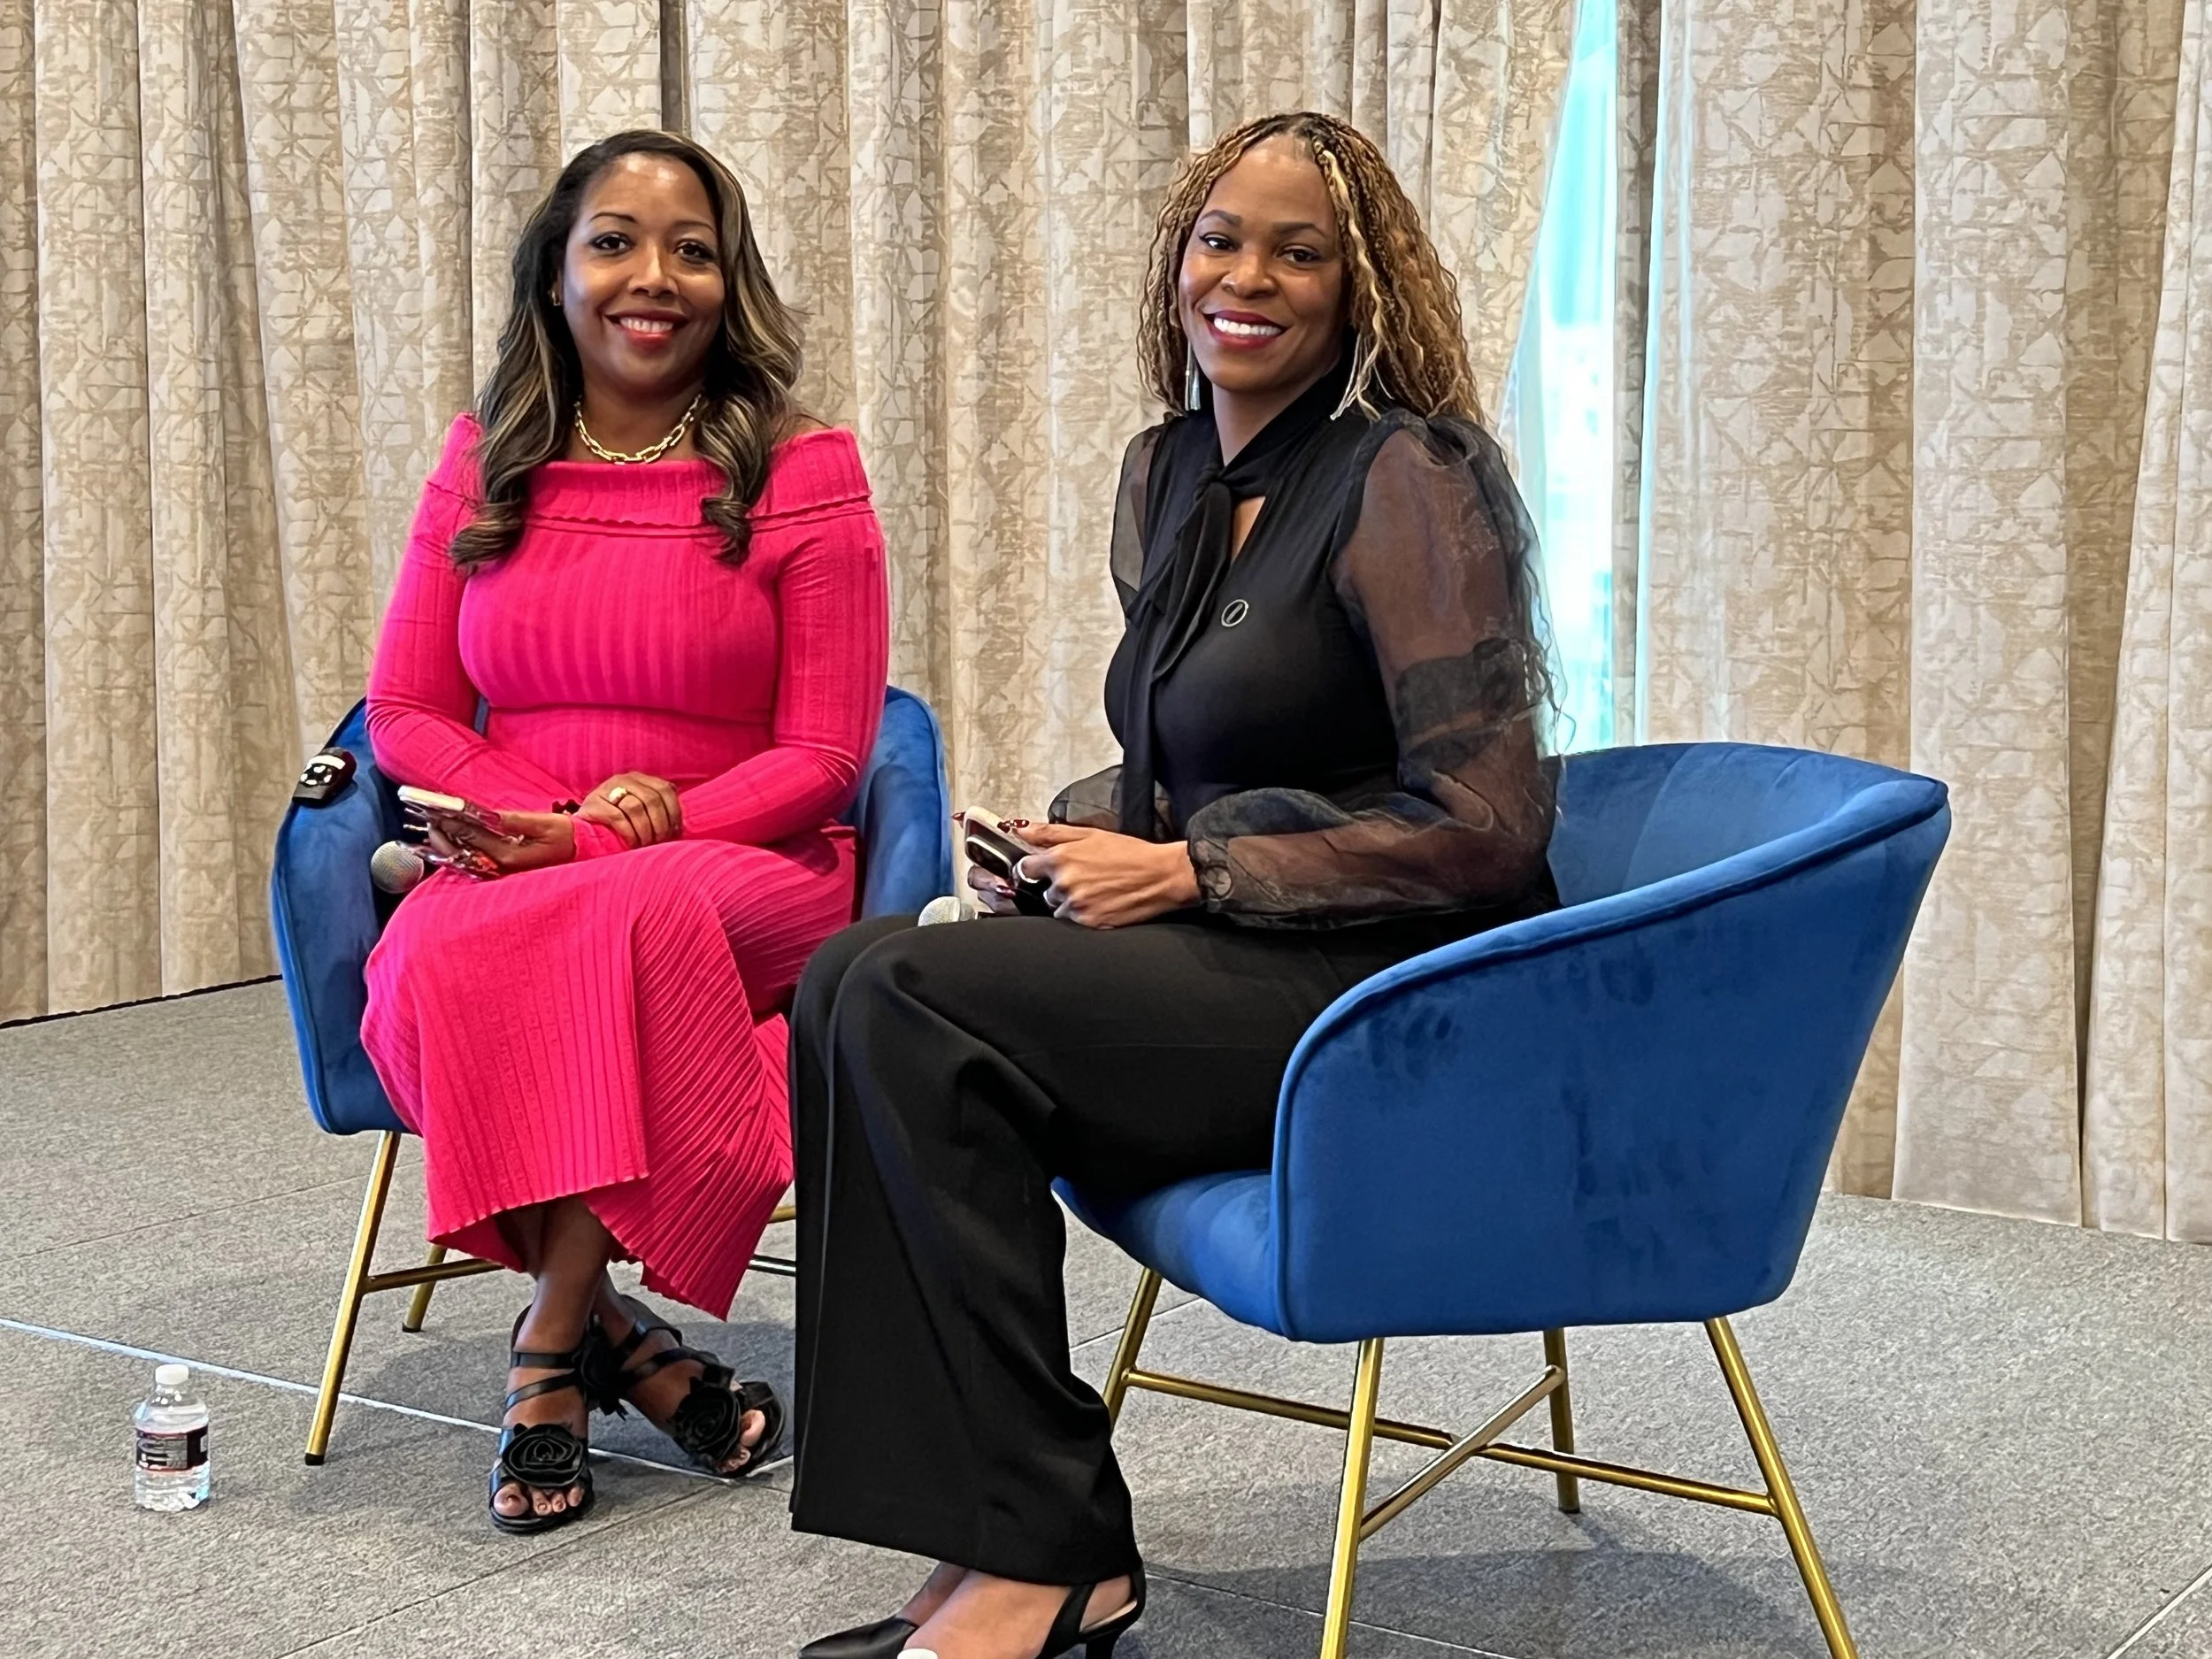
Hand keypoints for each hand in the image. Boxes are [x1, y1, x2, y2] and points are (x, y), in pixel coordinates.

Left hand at [426, 809, 576, 874]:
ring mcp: (502, 871)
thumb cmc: (566, 836)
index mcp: (510, 856)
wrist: (582, 852)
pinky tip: (453, 843)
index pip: (474, 837)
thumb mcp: (543, 824)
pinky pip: (476, 861)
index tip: (438, 813)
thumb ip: (514, 821)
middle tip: (429, 822)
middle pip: (465, 852)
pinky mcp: (504, 870)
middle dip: (445, 837)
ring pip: (467, 859)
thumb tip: (489, 815)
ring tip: (436, 830)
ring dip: (450, 845)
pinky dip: (462, 851)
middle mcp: (502, 868)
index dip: (454, 824)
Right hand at [581, 772, 682, 847]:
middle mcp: (624, 778)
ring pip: (636, 808)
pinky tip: (632, 844)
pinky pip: (618, 818)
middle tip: (660, 841)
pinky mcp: (594, 803)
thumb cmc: (617, 821)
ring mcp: (607, 788)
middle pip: (652, 799)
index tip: (675, 831)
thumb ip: (657, 810)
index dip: (674, 812)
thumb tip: (679, 828)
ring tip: (646, 844)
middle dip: (660, 824)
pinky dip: (630, 834)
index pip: (665, 789)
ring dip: (645, 831)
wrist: (582, 825)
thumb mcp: (639, 810)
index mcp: (639, 778)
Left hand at [1021, 823, 1198, 928]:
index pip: (1025, 869)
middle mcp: (1064, 884)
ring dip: (1070, 902)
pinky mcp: (1089, 923)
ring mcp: (1076, 906)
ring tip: (1095, 892)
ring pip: (1058, 908)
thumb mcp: (1090, 834)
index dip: (1035, 869)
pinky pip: (1075, 922)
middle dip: (1058, 886)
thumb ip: (1051, 833)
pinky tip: (1102, 902)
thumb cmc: (1129, 852)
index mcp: (1060, 859)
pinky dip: (1085, 914)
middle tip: (1084, 879)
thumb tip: (1021, 830)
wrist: (1161, 875)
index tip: (1044, 870)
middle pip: (1044, 891)